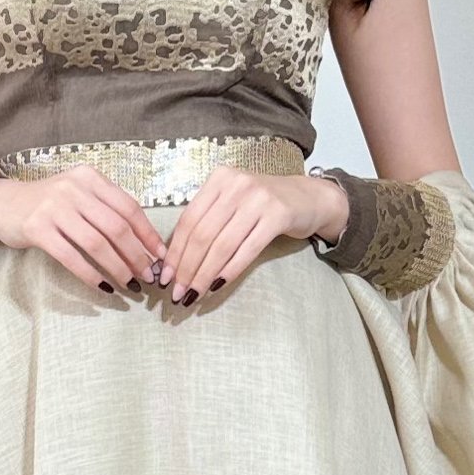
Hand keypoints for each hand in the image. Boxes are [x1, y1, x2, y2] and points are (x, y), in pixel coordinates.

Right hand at [0, 165, 164, 293]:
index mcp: (90, 178)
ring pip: (97, 243)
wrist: (3, 203)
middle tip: (148, 276)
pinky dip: (90, 274)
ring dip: (118, 267)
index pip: (128, 207)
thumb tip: (143, 245)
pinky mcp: (38, 228)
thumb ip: (106, 211)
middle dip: (137, 255)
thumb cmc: (49, 204)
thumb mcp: (79, 196)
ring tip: (130, 284)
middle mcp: (74, 188)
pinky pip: (71, 256)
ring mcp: (54, 207)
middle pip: (116, 227)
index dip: (148, 234)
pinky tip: (103, 287)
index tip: (161, 257)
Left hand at [158, 168, 348, 304]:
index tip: (165, 277)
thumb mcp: (232, 202)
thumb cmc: (264, 205)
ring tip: (193, 295)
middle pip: (202, 234)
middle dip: (186, 268)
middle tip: (177, 293)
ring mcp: (258, 199)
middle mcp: (236, 185)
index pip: (188, 220)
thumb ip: (207, 221)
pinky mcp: (278, 216)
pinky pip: (246, 250)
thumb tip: (175, 261)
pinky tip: (216, 286)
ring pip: (222, 245)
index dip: (175, 252)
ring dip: (204, 274)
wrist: (309, 198)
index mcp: (219, 179)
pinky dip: (229, 271)